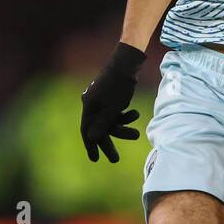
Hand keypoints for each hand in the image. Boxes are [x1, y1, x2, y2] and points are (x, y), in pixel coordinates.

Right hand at [80, 43, 145, 161]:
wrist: (127, 64)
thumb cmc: (119, 86)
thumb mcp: (113, 108)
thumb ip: (102, 124)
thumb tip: (92, 138)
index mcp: (89, 107)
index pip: (87, 131)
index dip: (91, 146)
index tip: (95, 159)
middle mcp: (92, 105)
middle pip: (99, 128)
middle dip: (109, 143)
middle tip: (115, 160)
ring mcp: (101, 102)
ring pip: (110, 121)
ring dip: (123, 128)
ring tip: (136, 134)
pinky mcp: (110, 98)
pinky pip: (115, 113)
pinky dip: (124, 116)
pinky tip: (134, 114)